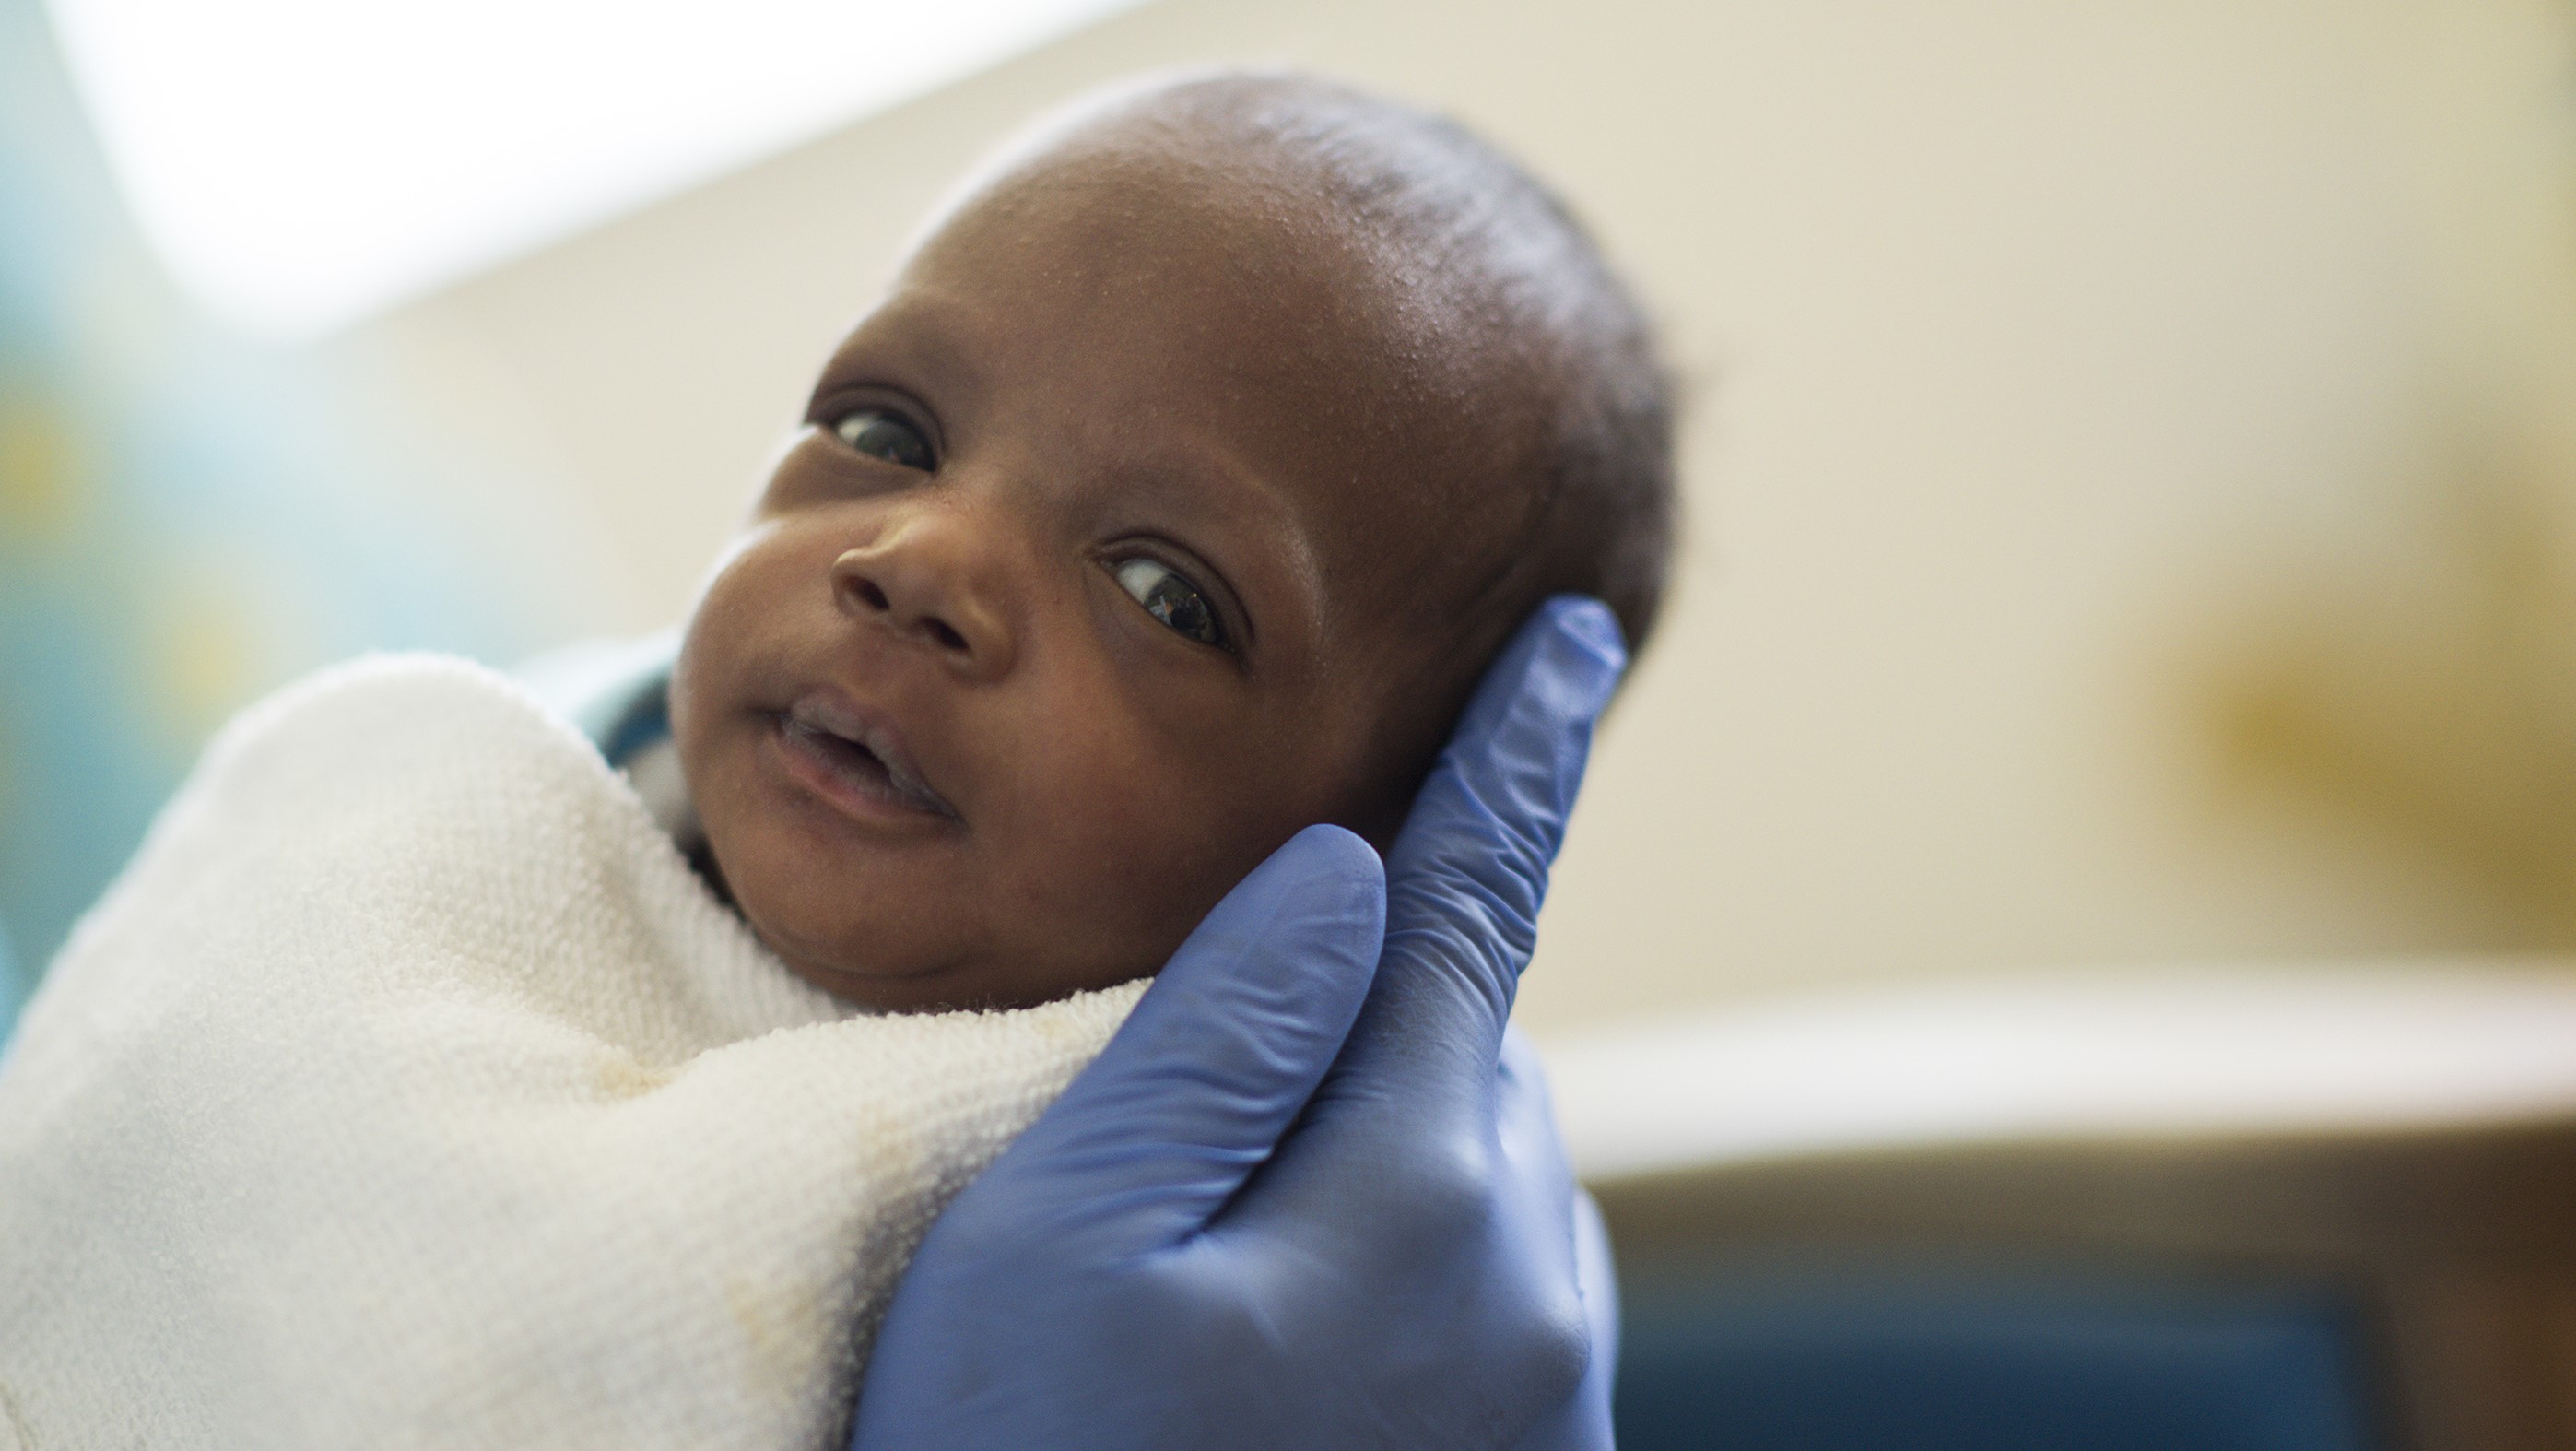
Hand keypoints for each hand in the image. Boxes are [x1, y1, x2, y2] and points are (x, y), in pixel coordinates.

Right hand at [848, 597, 1627, 1449]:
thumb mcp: (1055, 1237)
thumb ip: (1213, 1034)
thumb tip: (1351, 872)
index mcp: (1418, 1183)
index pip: (1479, 904)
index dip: (1521, 753)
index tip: (1572, 634)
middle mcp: (1528, 1276)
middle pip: (1459, 1041)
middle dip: (1367, 1010)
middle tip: (1189, 1125)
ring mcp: (1545, 1387)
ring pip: (1471, 1165)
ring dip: (1372, 1148)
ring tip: (1203, 1281)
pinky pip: (1488, 1284)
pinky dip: (1400, 1254)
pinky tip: (1276, 1353)